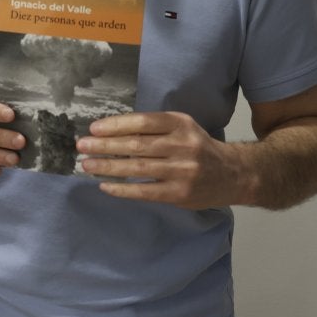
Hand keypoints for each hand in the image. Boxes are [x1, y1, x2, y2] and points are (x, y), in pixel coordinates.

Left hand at [77, 112, 243, 208]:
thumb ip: (154, 128)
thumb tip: (110, 131)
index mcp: (181, 124)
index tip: (94, 128)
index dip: (117, 124)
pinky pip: (145, 191)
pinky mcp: (180, 193)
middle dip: (105, 145)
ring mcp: (183, 171)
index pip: (143, 122)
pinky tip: (106, 186)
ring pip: (138, 167)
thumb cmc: (198, 148)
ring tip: (87, 165)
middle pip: (137, 144)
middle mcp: (183, 145)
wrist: (234, 175)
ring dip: (108, 166)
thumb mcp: (182, 128)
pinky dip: (122, 189)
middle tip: (82, 146)